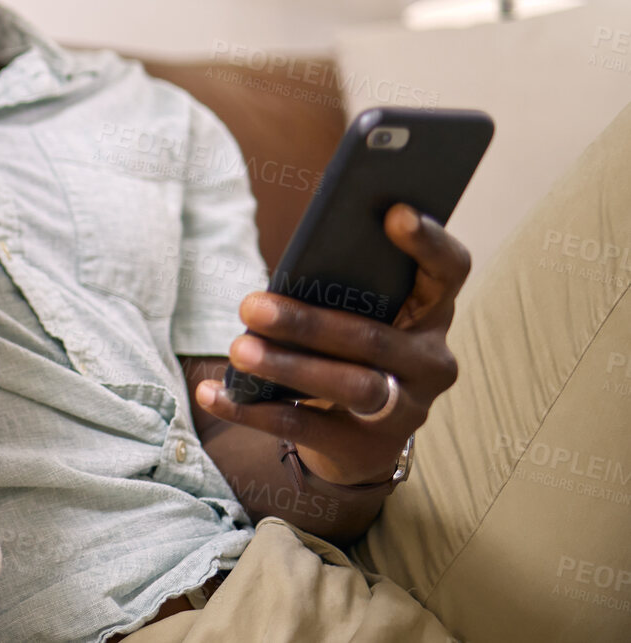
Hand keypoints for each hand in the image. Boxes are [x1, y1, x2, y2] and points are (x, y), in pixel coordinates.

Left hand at [194, 204, 469, 485]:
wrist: (357, 436)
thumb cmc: (346, 347)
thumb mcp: (353, 313)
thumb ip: (338, 288)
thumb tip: (286, 273)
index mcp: (431, 310)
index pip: (448, 271)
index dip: (428, 242)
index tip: (395, 212)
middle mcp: (431, 360)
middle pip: (374, 338)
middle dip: (308, 322)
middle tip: (250, 306)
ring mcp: (408, 408)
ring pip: (350, 385)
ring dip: (287, 366)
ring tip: (238, 350)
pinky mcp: (368, 448)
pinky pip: (305, 426)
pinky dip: (251, 409)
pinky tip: (212, 393)